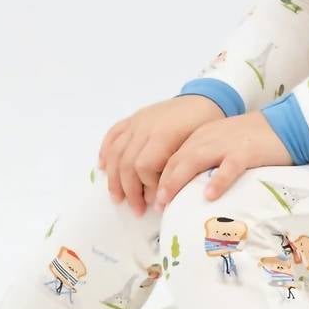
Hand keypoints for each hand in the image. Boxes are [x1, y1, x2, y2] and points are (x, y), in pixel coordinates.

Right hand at [98, 95, 225, 216]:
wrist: (205, 100)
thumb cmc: (205, 127)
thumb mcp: (197, 149)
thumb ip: (177, 170)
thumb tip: (158, 196)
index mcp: (164, 134)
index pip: (144, 166)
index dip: (146, 187)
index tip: (154, 202)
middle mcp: (146, 127)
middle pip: (127, 162)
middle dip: (129, 190)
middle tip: (135, 209)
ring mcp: (137, 121)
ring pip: (116, 152)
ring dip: (113, 178)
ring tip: (117, 197)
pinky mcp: (133, 118)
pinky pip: (113, 134)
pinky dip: (105, 151)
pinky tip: (103, 167)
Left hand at [150, 110, 293, 211]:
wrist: (283, 125)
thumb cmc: (252, 139)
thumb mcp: (221, 143)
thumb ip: (204, 157)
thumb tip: (187, 185)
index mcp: (201, 136)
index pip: (173, 157)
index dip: (160, 177)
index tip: (155, 198)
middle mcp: (208, 138)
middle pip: (178, 160)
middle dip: (164, 182)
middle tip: (157, 205)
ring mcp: (226, 145)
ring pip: (195, 161)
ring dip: (178, 181)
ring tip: (169, 201)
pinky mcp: (246, 153)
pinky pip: (229, 168)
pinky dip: (218, 181)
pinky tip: (209, 195)